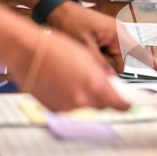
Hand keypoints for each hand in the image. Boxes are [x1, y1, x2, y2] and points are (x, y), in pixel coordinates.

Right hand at [9, 28, 129, 111]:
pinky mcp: (54, 108)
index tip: (129, 103)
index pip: (119, 103)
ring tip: (73, 75)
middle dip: (103, 95)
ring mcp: (67, 105)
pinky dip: (69, 96)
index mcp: (94, 84)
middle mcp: (82, 99)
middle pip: (103, 104)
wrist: (27, 50)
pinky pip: (69, 105)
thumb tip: (110, 84)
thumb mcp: (88, 57)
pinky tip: (62, 81)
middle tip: (98, 82)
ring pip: (85, 104)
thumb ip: (102, 74)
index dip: (125, 103)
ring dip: (84, 95)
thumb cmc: (56, 47)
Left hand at [47, 1, 156, 78]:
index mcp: (118, 34)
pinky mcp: (105, 39)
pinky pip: (106, 56)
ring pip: (111, 62)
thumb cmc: (69, 22)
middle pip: (120, 64)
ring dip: (98, 62)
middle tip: (87, 55)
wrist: (57, 9)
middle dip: (105, 66)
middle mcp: (119, 35)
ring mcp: (112, 37)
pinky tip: (88, 49)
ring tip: (82, 48)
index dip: (155, 65)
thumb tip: (109, 81)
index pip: (141, 53)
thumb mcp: (83, 47)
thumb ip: (99, 66)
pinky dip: (97, 57)